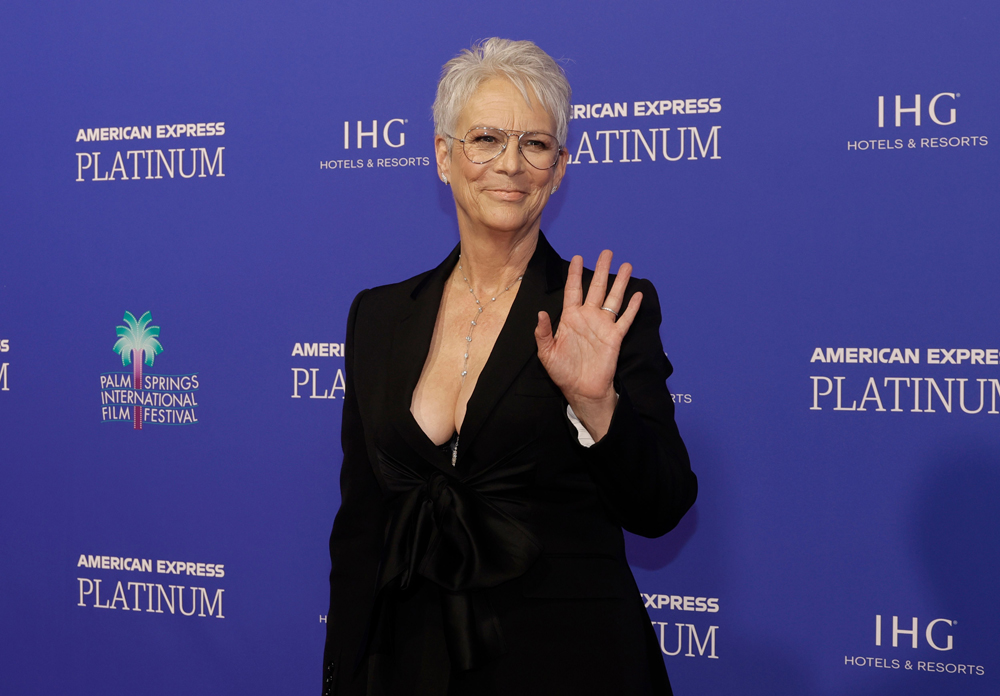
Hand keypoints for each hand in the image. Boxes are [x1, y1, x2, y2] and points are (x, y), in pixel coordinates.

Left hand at [534, 250, 642, 441]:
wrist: (581, 390)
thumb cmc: (562, 372)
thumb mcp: (546, 353)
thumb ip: (542, 333)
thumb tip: (540, 313)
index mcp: (570, 318)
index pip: (573, 290)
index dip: (574, 274)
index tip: (578, 257)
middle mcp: (588, 317)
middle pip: (596, 288)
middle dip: (601, 269)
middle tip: (606, 252)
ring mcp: (602, 326)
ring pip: (613, 299)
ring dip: (620, 283)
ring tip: (627, 266)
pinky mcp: (615, 337)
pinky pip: (625, 319)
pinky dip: (632, 307)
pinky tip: (638, 295)